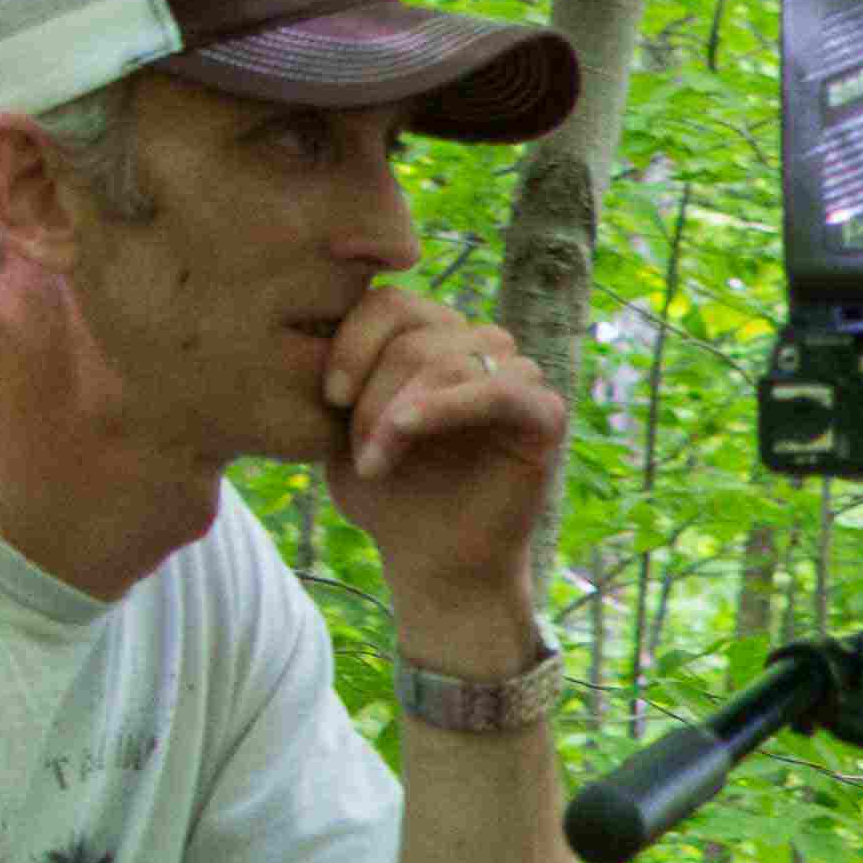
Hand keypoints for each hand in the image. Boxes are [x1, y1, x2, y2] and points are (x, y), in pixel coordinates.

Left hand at [316, 285, 569, 633]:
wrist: (430, 560)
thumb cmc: (387, 494)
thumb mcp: (344, 425)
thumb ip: (343, 372)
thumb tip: (317, 315)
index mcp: (436, 340)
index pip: (394, 302)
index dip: (353, 342)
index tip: (327, 397)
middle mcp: (481, 349)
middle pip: (416, 331)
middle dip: (373, 392)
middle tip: (359, 451)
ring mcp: (518, 377)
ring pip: (448, 358)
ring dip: (399, 410)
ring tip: (377, 461)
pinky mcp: (545, 415)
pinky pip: (498, 389)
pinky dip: (444, 407)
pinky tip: (404, 432)